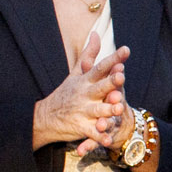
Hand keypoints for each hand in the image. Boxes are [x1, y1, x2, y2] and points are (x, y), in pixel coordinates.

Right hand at [32, 32, 130, 150]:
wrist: (45, 117)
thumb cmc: (65, 93)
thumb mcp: (76, 73)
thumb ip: (89, 54)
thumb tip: (96, 33)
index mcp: (85, 81)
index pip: (101, 67)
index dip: (113, 58)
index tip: (126, 49)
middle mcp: (85, 95)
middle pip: (99, 87)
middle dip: (110, 82)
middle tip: (121, 77)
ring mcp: (82, 111)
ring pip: (98, 110)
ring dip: (108, 110)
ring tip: (119, 108)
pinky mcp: (80, 127)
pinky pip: (91, 132)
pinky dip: (99, 137)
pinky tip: (108, 139)